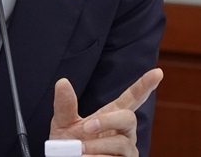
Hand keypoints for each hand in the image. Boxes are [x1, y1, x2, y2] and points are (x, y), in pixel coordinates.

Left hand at [49, 68, 163, 155]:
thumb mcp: (63, 122)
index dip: (145, 85)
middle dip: (107, 121)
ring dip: (97, 146)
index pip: (132, 98)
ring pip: (122, 143)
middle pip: (129, 118)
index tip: (158, 72)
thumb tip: (62, 82)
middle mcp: (125, 132)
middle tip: (85, 128)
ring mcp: (128, 151)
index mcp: (112, 115)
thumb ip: (65, 104)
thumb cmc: (68, 144)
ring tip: (79, 150)